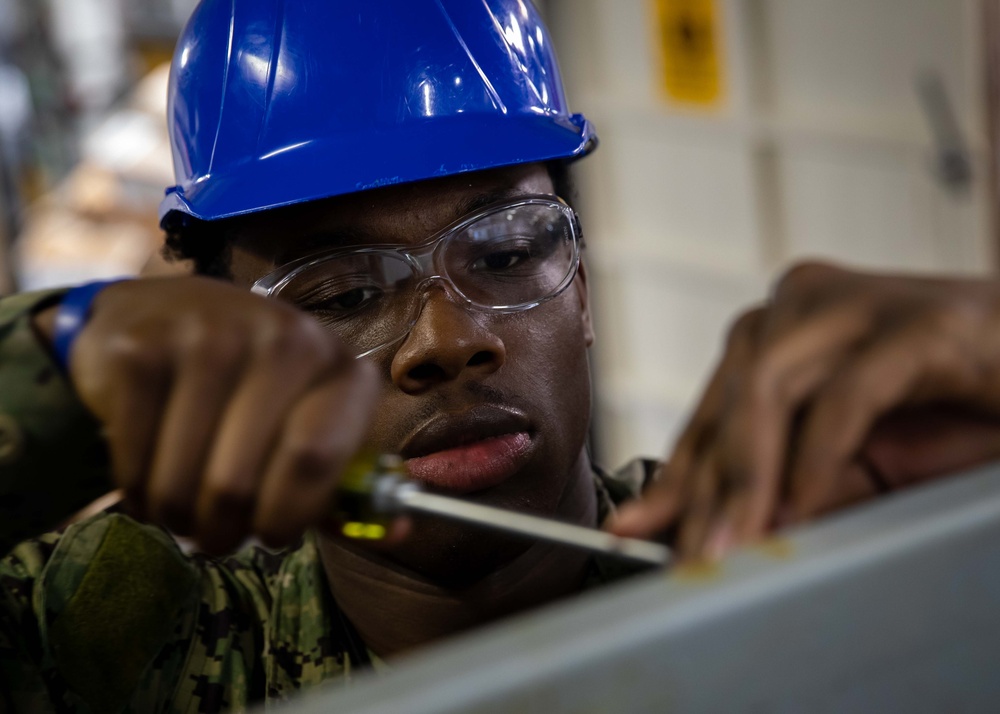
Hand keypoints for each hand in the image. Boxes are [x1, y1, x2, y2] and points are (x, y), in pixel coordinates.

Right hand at [40, 277, 378, 553]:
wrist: (163, 314)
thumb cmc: (250, 386)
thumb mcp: (306, 421)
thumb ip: (342, 484)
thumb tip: (398, 534)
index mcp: (339, 367)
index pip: (316, 461)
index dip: (288, 517)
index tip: (273, 534)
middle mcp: (282, 341)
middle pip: (239, 486)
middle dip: (222, 532)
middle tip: (215, 532)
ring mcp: (207, 338)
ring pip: (181, 485)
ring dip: (175, 517)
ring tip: (180, 502)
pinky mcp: (139, 352)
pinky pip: (133, 467)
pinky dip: (136, 494)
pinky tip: (146, 475)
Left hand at [608, 262, 999, 558]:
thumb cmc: (958, 412)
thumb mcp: (855, 460)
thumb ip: (787, 485)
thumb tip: (718, 529)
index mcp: (784, 328)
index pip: (712, 407)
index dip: (677, 472)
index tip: (637, 527)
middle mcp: (806, 303)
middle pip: (729, 398)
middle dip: (705, 488)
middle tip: (689, 557)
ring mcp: (859, 304)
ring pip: (768, 390)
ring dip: (747, 480)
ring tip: (732, 546)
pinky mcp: (917, 324)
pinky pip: (844, 399)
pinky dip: (816, 461)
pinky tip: (799, 511)